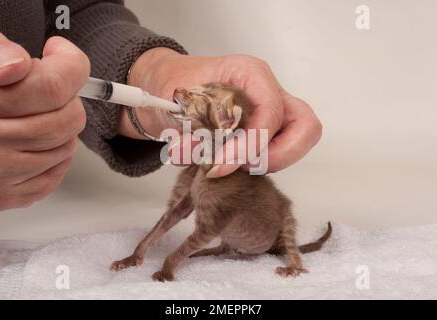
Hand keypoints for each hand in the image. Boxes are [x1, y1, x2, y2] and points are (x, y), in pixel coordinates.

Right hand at [0, 29, 89, 210]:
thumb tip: (17, 65)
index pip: (53, 87)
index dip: (69, 65)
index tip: (60, 54)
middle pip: (68, 119)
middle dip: (67, 97)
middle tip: (46, 87)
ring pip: (67, 147)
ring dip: (60, 127)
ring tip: (33, 114)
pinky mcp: (5, 194)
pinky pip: (54, 174)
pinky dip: (52, 156)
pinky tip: (31, 141)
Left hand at [119, 48, 321, 175]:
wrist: (168, 89)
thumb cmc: (174, 86)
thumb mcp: (176, 104)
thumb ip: (189, 130)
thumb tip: (198, 157)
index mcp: (250, 74)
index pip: (271, 111)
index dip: (252, 143)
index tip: (223, 164)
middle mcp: (268, 92)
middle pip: (305, 126)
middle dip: (279, 155)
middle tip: (244, 165)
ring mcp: (271, 112)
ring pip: (297, 142)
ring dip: (268, 161)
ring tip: (231, 163)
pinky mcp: (266, 131)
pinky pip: (280, 152)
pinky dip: (259, 164)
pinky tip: (231, 162)